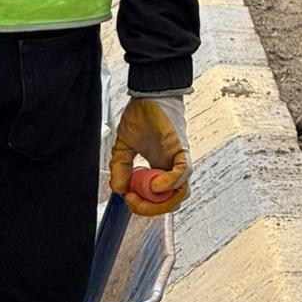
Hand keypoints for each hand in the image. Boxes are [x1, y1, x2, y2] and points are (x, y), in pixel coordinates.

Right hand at [108, 95, 190, 216]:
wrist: (149, 93)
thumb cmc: (142, 115)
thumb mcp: (125, 146)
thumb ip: (120, 168)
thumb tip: (118, 189)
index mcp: (158, 168)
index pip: (158, 199)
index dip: (143, 205)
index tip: (127, 198)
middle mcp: (170, 167)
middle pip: (171, 202)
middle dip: (151, 209)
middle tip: (133, 201)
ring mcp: (177, 160)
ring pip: (181, 193)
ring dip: (162, 201)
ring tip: (143, 195)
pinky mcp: (182, 149)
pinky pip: (183, 173)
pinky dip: (170, 183)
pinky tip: (155, 184)